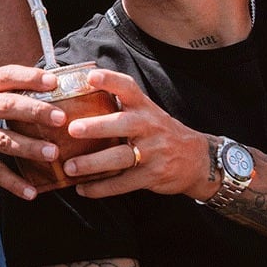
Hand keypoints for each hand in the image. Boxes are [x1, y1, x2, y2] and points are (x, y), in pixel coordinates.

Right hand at [0, 66, 63, 199]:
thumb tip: (38, 90)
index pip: (7, 75)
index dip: (31, 77)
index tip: (54, 81)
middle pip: (8, 105)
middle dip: (37, 112)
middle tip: (61, 118)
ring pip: (3, 140)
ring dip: (30, 148)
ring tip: (52, 154)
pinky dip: (13, 183)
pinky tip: (31, 192)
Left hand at [55, 69, 211, 200]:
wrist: (197, 160)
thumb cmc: (160, 132)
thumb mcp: (146, 113)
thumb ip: (120, 106)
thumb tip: (77, 98)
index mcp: (144, 107)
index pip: (128, 88)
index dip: (110, 80)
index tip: (90, 77)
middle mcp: (148, 126)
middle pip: (122, 124)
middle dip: (97, 127)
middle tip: (72, 129)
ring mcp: (152, 152)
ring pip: (120, 157)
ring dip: (92, 163)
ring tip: (69, 167)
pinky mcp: (152, 176)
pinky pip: (123, 183)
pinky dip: (100, 188)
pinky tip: (82, 189)